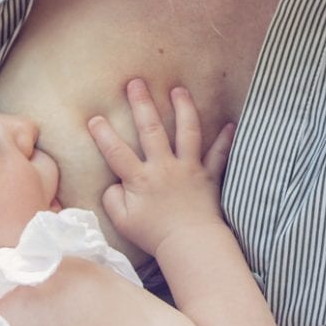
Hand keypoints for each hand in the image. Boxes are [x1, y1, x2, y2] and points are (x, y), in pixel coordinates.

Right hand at [89, 79, 236, 258]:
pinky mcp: (208, 176)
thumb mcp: (123, 221)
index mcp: (140, 179)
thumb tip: (113, 183)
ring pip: (187, 131)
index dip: (104, 134)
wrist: (190, 244)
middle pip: (151, 129)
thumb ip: (112, 199)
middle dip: (142, 103)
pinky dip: (225, 140)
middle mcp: (164, 167)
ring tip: (178, 89)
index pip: (117, 152)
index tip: (95, 118)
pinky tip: (230, 124)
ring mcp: (188, 168)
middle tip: (136, 82)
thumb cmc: (154, 235)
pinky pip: (218, 155)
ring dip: (183, 108)